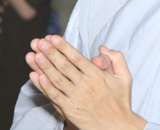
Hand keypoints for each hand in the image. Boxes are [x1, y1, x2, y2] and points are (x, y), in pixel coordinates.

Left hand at [28, 35, 146, 129]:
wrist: (117, 126)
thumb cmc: (121, 101)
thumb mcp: (125, 77)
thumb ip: (116, 58)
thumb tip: (102, 48)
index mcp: (97, 75)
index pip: (77, 58)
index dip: (64, 47)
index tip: (53, 38)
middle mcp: (85, 85)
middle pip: (64, 66)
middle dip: (50, 52)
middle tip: (39, 42)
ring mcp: (76, 97)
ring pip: (57, 79)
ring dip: (44, 67)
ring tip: (34, 55)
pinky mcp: (70, 110)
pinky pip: (55, 96)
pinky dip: (45, 87)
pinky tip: (37, 77)